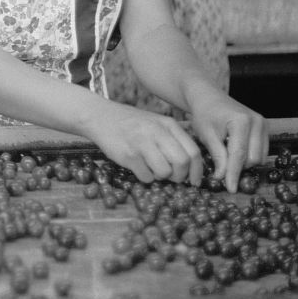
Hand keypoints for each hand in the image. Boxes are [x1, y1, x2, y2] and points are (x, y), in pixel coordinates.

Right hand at [85, 105, 203, 185]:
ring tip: (151, 168)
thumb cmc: (131, 123)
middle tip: (171, 177)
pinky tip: (138, 167)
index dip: (197, 171)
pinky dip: (145, 177)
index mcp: (168, 125)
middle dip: (179, 176)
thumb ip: (174, 139)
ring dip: (160, 177)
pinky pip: (146, 176)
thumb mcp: (156, 123)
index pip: (193, 151)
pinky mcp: (128, 155)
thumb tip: (191, 166)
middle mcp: (157, 132)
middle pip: (182, 163)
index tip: (195, 181)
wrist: (100, 116)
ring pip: (165, 172)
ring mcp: (142, 143)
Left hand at [186, 93, 267, 193]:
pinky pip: (262, 152)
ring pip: (259, 157)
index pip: (239, 155)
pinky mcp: (265, 128)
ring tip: (226, 154)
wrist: (209, 97)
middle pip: (252, 159)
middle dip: (238, 167)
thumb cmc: (204, 114)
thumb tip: (223, 178)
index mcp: (241, 122)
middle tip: (220, 167)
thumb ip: (217, 156)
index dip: (234, 174)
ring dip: (244, 162)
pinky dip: (249, 156)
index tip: (230, 189)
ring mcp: (264, 124)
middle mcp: (257, 122)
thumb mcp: (206, 135)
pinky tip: (234, 150)